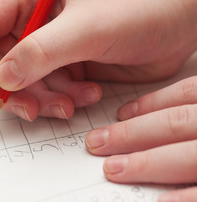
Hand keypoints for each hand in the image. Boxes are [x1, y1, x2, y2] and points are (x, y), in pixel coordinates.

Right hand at [0, 0, 196, 120]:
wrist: (176, 25)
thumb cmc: (138, 11)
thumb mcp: (90, 28)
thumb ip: (44, 51)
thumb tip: (2, 79)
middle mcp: (32, 20)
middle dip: (15, 90)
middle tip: (36, 109)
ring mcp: (46, 46)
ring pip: (21, 83)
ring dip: (43, 100)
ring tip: (73, 102)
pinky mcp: (60, 66)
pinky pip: (44, 92)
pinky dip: (60, 101)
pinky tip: (87, 95)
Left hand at [85, 76, 196, 200]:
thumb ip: (193, 107)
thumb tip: (150, 116)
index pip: (186, 92)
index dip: (150, 102)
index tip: (119, 113)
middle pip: (176, 123)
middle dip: (131, 133)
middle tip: (95, 143)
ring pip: (189, 154)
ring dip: (146, 163)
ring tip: (111, 169)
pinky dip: (185, 197)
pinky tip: (159, 201)